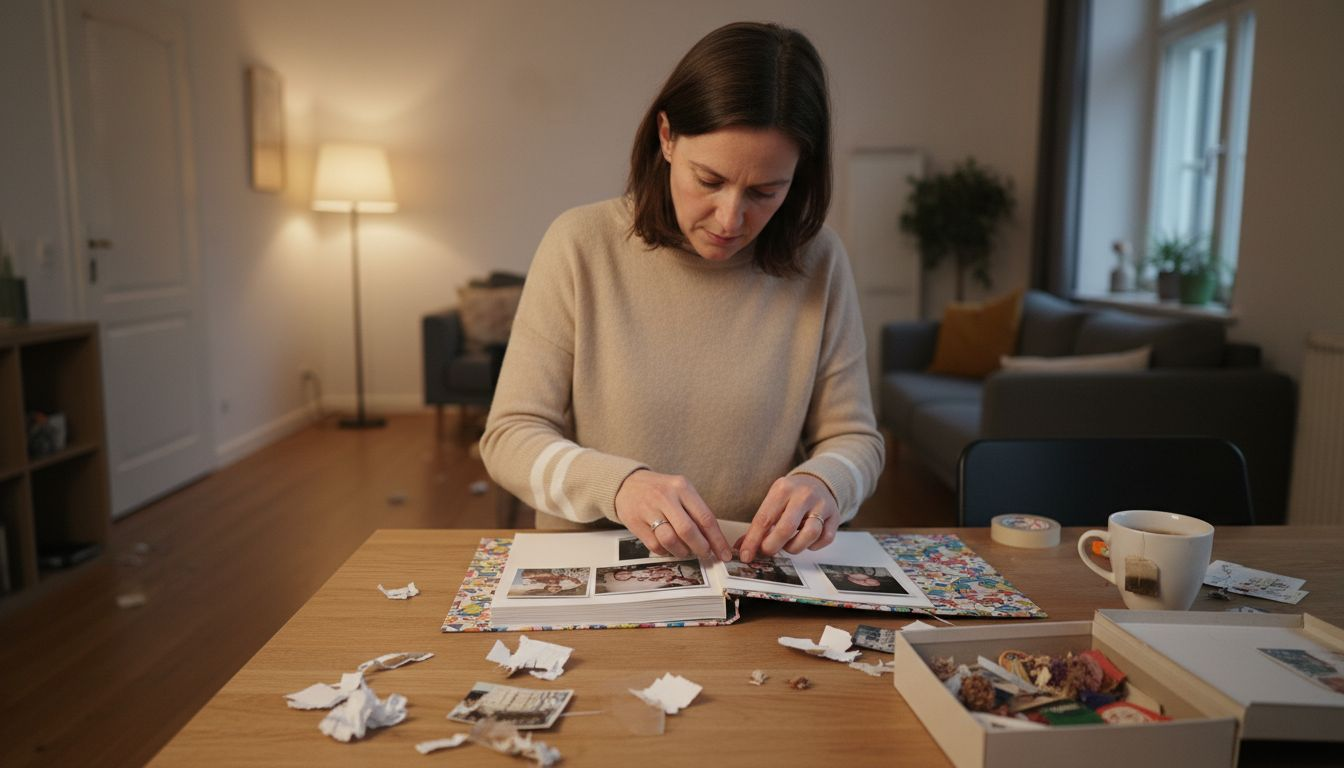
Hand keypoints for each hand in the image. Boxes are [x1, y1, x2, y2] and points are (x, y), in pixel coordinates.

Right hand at [615, 470, 732, 560]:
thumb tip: (714, 541)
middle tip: (706, 555)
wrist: (627, 484)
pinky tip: (669, 547)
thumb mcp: (681, 491)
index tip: (724, 554)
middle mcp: (665, 497)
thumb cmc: (661, 491)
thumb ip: (696, 512)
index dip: (717, 540)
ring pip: (670, 540)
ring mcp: (649, 510)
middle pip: (688, 530)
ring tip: (686, 551)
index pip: (705, 517)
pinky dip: (666, 551)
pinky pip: (655, 545)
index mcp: (682, 487)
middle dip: (701, 548)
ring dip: (682, 552)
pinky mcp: (635, 523)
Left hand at [736, 474, 837, 562]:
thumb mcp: (773, 501)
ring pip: (809, 534)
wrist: (819, 482)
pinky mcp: (835, 516)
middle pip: (786, 528)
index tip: (746, 555)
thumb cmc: (791, 496)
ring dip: (794, 547)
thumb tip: (742, 548)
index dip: (753, 540)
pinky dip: (813, 546)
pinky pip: (825, 539)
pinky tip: (806, 541)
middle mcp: (804, 495)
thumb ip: (759, 525)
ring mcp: (822, 505)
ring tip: (788, 545)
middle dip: (772, 546)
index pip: (764, 518)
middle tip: (767, 552)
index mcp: (783, 489)